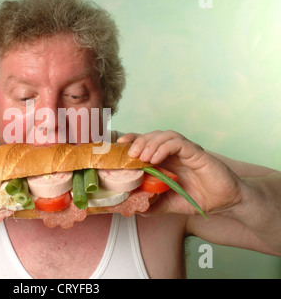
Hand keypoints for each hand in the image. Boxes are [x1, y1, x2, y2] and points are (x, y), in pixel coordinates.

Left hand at [117, 130, 243, 215]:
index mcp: (165, 159)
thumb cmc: (199, 197)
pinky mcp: (196, 152)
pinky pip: (178, 143)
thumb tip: (134, 208)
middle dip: (137, 141)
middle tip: (128, 154)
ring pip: (163, 135)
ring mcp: (185, 150)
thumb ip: (153, 204)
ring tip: (140, 157)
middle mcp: (173, 152)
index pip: (144, 144)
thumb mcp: (170, 204)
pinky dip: (164, 147)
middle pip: (151, 136)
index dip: (130, 141)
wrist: (225, 201)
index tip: (117, 146)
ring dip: (149, 143)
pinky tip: (155, 159)